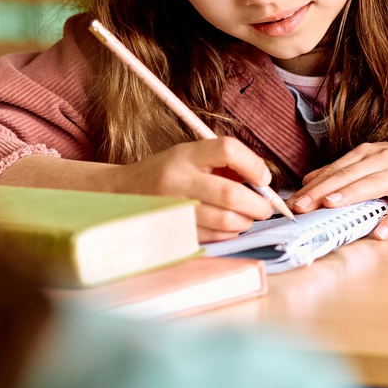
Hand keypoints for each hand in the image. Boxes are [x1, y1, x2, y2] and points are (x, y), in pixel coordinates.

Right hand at [113, 137, 280, 242]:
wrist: (122, 193)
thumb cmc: (168, 172)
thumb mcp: (191, 155)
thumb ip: (224, 164)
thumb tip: (263, 182)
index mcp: (186, 155)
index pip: (227, 150)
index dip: (253, 164)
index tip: (264, 178)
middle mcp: (178, 181)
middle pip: (231, 194)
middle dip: (258, 204)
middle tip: (265, 207)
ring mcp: (175, 210)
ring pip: (225, 221)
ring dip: (246, 222)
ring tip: (247, 217)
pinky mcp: (174, 232)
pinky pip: (214, 237)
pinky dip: (229, 234)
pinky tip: (228, 227)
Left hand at [291, 142, 387, 237]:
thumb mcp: (379, 161)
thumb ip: (348, 170)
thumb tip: (312, 179)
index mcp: (372, 152)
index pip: (337, 167)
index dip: (314, 183)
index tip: (292, 199)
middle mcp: (386, 159)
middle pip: (349, 175)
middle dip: (323, 190)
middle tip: (300, 205)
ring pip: (373, 185)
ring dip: (351, 195)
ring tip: (331, 207)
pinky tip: (380, 233)